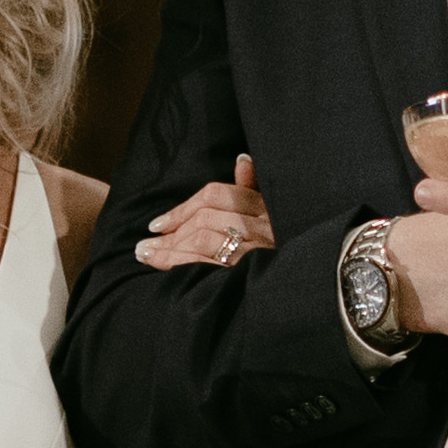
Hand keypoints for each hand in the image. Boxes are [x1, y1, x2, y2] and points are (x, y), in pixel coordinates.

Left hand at [136, 152, 275, 270]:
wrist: (301, 288)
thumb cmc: (282, 251)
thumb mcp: (274, 216)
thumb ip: (253, 189)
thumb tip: (242, 159)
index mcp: (265, 208)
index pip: (215, 195)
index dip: (181, 208)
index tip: (157, 224)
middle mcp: (263, 227)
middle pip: (204, 218)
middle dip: (170, 231)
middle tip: (145, 244)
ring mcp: (257, 252)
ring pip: (202, 240)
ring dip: (169, 248)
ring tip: (146, 255)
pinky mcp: (249, 275)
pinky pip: (207, 265)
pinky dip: (181, 264)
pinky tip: (163, 267)